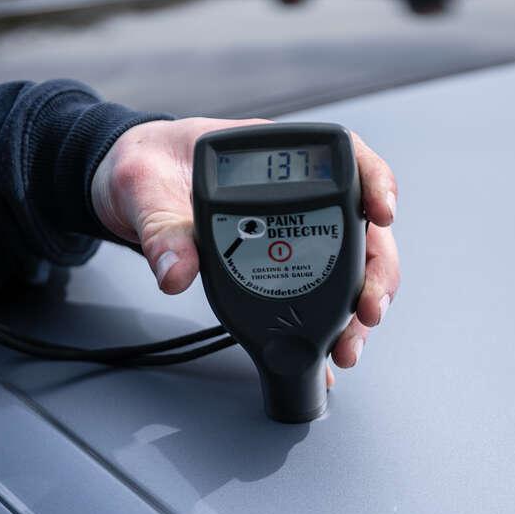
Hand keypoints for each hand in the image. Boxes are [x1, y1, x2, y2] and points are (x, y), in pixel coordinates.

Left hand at [91, 118, 399, 386]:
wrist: (131, 191)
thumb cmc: (145, 172)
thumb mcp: (144, 190)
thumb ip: (160, 227)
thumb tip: (176, 272)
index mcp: (278, 158)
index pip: (349, 158)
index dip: (377, 184)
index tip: (383, 214)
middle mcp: (298, 195)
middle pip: (362, 229)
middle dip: (374, 274)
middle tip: (366, 311)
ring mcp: (294, 231)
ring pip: (348, 268)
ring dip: (355, 310)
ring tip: (346, 348)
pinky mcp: (280, 264)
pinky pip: (314, 293)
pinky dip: (325, 325)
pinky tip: (325, 355)